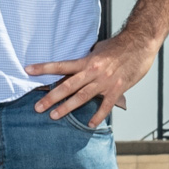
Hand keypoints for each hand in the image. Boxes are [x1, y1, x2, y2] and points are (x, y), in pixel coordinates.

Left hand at [27, 34, 152, 128]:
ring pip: (82, 97)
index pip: (61, 65)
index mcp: (87, 60)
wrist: (141, 43)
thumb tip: (79, 65)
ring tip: (54, 116)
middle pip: (68, 86)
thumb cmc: (120, 45)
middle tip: (37, 107)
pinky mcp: (118, 89)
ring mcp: (105, 82)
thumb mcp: (99, 49)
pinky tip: (90, 124)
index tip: (28, 70)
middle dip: (51, 97)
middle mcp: (93, 72)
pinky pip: (106, 105)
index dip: (44, 68)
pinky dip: (98, 116)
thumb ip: (88, 59)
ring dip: (67, 108)